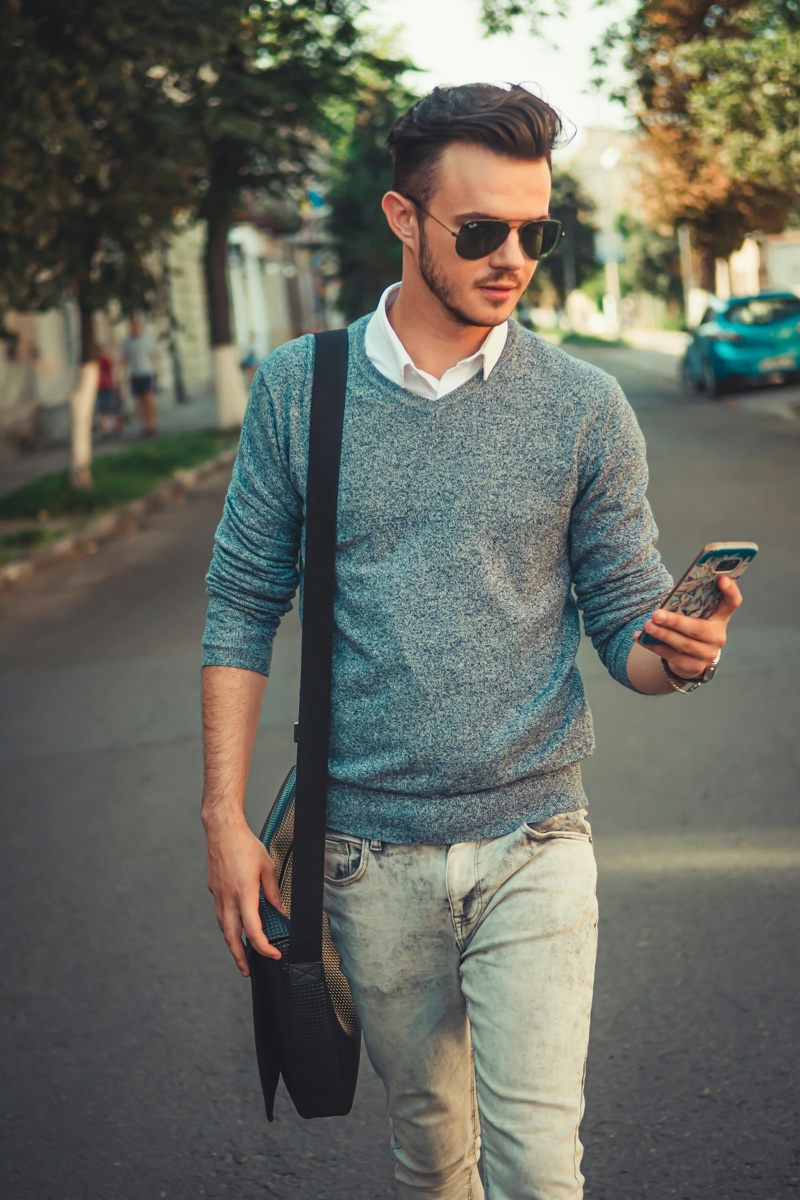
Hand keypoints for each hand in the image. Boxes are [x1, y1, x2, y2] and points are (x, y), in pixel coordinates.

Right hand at [204, 816, 286, 975]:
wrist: (223, 831)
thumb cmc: (244, 845)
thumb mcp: (267, 868)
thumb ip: (273, 892)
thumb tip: (279, 910)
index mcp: (244, 894)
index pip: (253, 931)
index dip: (264, 948)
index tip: (274, 954)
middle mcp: (228, 898)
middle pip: (231, 937)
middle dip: (239, 957)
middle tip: (247, 970)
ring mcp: (218, 895)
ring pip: (224, 927)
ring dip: (232, 943)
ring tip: (241, 952)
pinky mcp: (214, 890)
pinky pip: (221, 913)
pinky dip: (228, 925)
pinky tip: (236, 925)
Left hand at [633, 574, 742, 679]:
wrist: (691, 658)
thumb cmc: (690, 625)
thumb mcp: (694, 614)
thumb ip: (689, 604)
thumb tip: (671, 594)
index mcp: (721, 617)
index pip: (732, 602)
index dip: (730, 591)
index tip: (722, 579)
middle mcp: (718, 636)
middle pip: (699, 629)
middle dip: (675, 621)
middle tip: (656, 614)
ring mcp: (707, 654)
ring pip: (683, 644)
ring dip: (662, 634)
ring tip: (647, 626)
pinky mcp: (693, 667)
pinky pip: (671, 656)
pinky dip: (654, 646)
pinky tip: (641, 638)